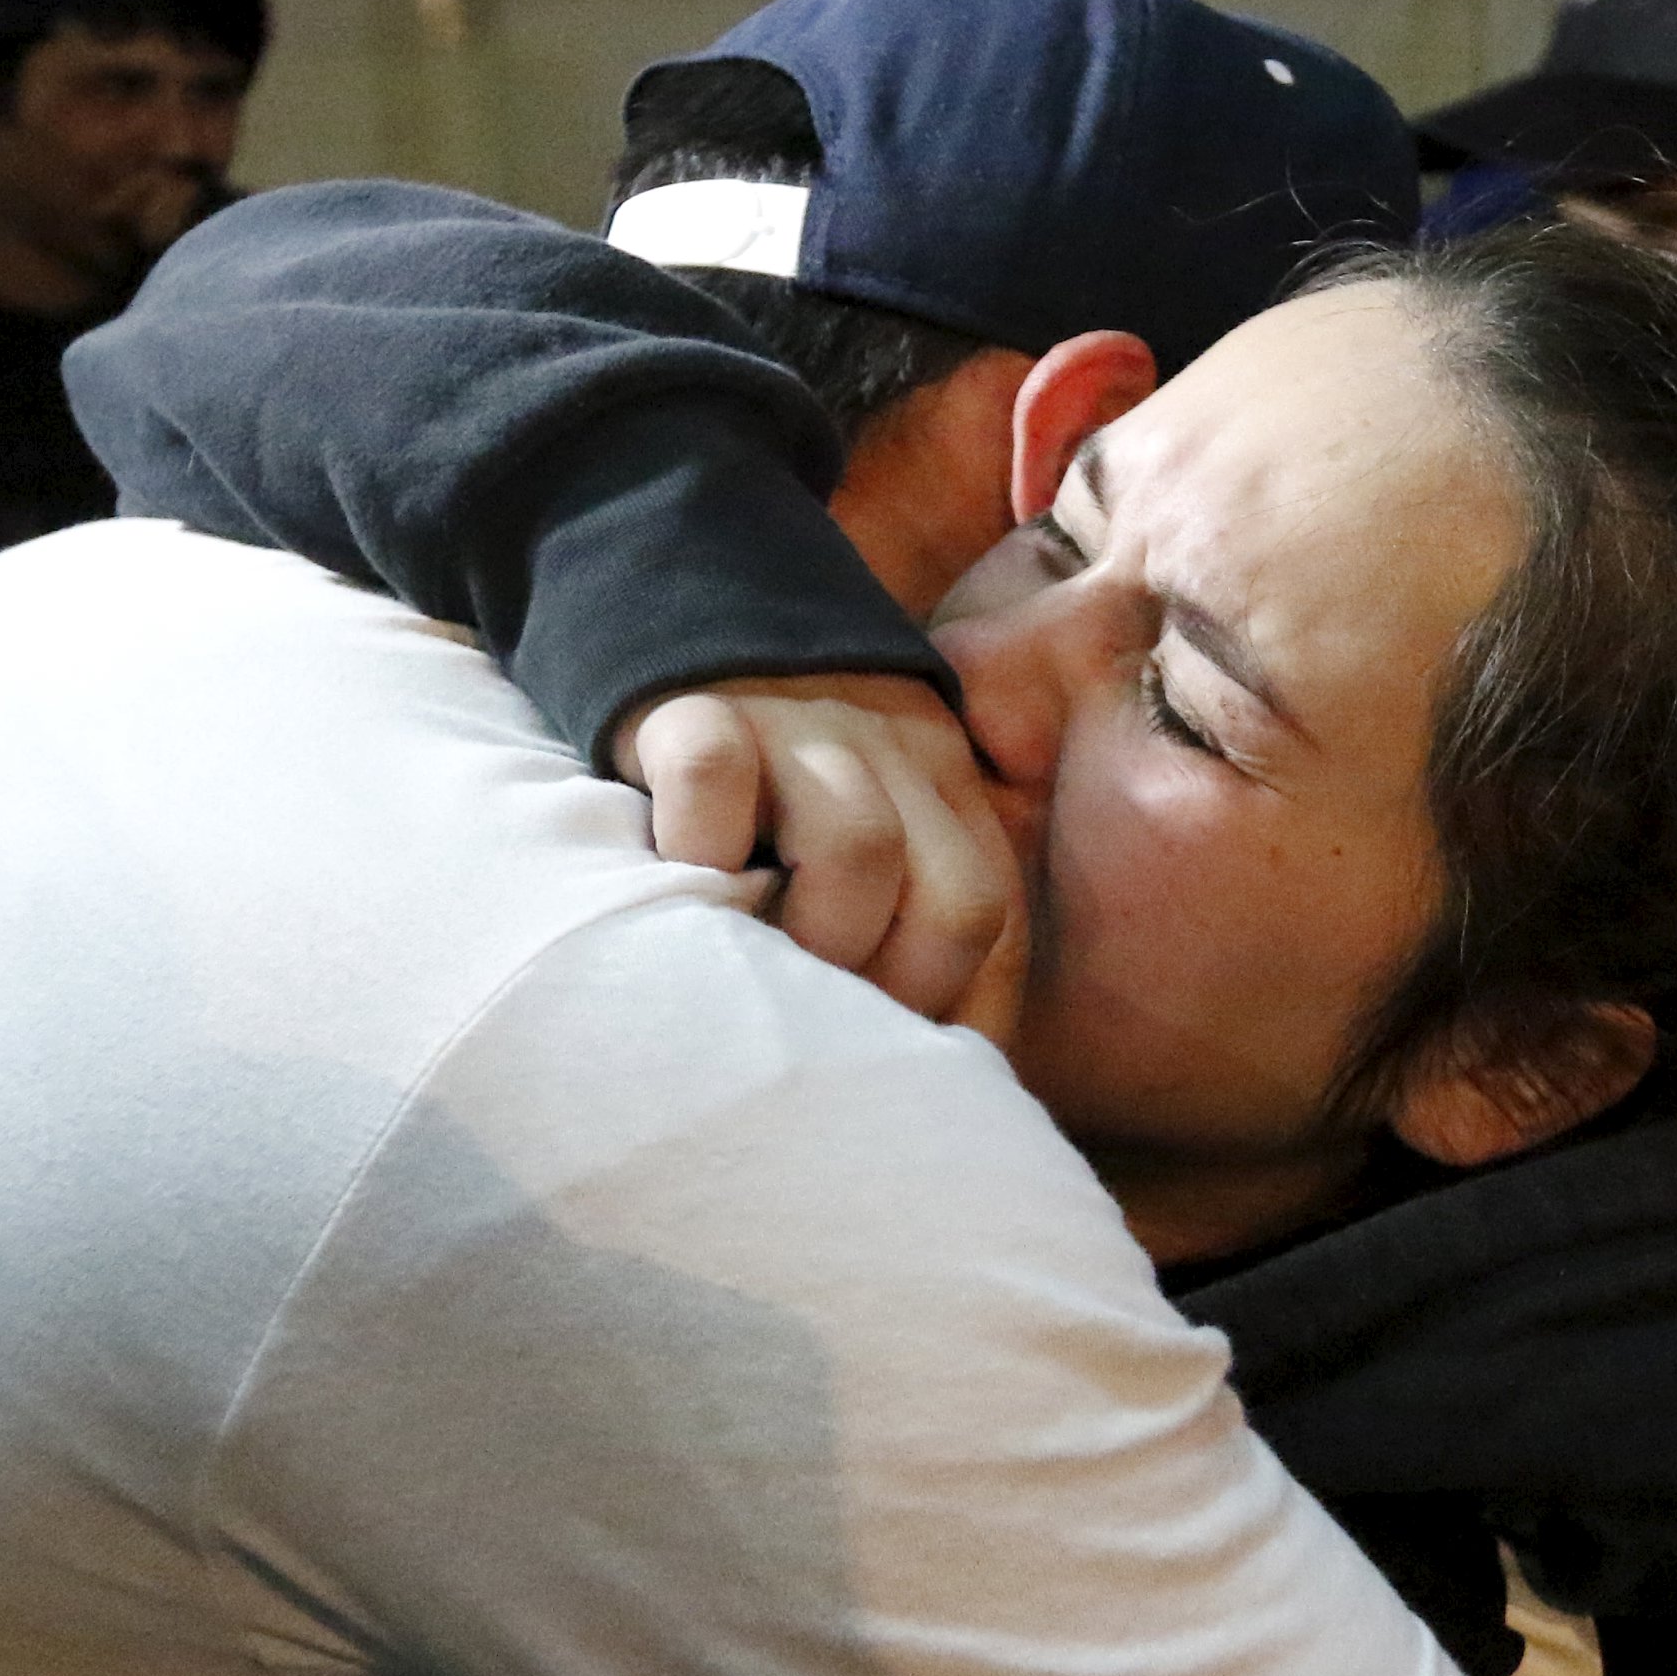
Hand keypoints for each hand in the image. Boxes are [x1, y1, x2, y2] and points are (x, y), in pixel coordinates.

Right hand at [613, 675, 1025, 1040]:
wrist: (679, 595)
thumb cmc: (768, 767)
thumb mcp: (864, 812)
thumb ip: (899, 905)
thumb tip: (924, 1064)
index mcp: (945, 792)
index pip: (999, 923)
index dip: (962, 1019)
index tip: (904, 1080)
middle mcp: (893, 756)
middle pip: (961, 899)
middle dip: (903, 995)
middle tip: (830, 1036)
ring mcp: (796, 726)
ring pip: (859, 848)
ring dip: (815, 939)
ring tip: (760, 976)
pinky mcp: (691, 707)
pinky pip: (714, 782)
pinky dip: (699, 853)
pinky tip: (677, 891)